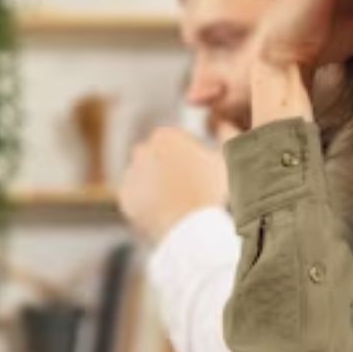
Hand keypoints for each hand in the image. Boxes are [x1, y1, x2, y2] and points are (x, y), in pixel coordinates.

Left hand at [117, 128, 226, 243]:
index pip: (178, 142)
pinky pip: (137, 198)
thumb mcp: (227, 157)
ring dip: (158, 185)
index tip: (202, 173)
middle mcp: (142, 150)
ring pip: (147, 177)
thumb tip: (221, 122)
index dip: (193, 157)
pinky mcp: (125, 198)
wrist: (190, 228)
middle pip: (159, 158)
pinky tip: (166, 212)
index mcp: (165, 136)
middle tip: (191, 189)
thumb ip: (226, 133)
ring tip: (179, 203)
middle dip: (172, 169)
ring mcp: (130, 175)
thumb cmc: (212, 191)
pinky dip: (148, 203)